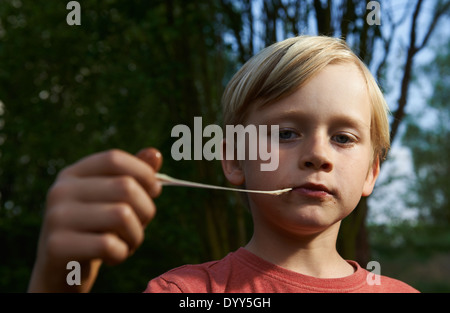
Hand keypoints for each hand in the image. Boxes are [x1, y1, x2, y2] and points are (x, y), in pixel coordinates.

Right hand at [28, 148, 162, 291]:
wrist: (63, 270)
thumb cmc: (97, 229)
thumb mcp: (113, 201)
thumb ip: (133, 176)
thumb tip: (155, 154)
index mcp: (74, 174)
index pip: (114, 159)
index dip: (143, 173)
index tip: (155, 191)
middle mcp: (61, 190)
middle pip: (125, 187)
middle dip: (146, 210)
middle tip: (140, 225)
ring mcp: (56, 217)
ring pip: (121, 215)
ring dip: (136, 235)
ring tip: (128, 243)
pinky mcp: (57, 245)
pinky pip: (108, 245)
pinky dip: (121, 253)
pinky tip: (113, 256)